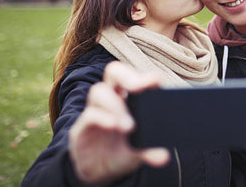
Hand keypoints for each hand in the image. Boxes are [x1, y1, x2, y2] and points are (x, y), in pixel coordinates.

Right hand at [68, 61, 170, 184]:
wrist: (99, 173)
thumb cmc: (122, 152)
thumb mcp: (138, 153)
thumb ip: (150, 151)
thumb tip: (164, 156)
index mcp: (128, 99)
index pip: (134, 78)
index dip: (144, 76)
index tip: (157, 80)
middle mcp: (110, 99)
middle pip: (114, 72)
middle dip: (126, 76)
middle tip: (138, 88)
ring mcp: (94, 111)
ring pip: (99, 91)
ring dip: (115, 105)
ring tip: (129, 126)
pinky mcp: (81, 128)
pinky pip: (88, 115)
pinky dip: (101, 118)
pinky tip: (113, 126)